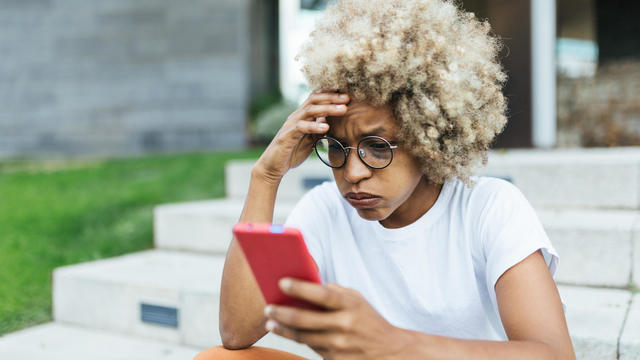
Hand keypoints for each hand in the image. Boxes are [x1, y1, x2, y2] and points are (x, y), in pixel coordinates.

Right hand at [253, 92, 349, 182]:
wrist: (273, 166)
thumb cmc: (292, 152)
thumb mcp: (310, 140)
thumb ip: (319, 130)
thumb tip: (333, 123)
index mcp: (302, 116)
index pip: (316, 98)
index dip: (331, 94)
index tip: (347, 94)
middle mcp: (296, 117)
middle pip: (314, 100)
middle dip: (332, 98)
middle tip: (347, 98)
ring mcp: (290, 125)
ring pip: (309, 111)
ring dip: (328, 109)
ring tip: (343, 110)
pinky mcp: (287, 136)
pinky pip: (301, 127)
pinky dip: (314, 126)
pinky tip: (326, 127)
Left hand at [264, 278, 411, 359]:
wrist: (390, 351)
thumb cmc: (368, 320)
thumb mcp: (357, 300)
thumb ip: (335, 292)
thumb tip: (306, 285)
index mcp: (351, 304)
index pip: (322, 294)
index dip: (300, 288)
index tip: (281, 282)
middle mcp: (345, 325)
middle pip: (305, 319)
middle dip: (282, 312)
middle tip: (268, 307)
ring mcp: (339, 345)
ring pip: (303, 336)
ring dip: (283, 328)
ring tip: (270, 321)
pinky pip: (310, 347)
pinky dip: (296, 339)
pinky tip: (285, 331)